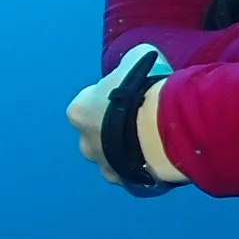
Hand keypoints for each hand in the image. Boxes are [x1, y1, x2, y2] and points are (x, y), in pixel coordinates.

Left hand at [68, 43, 181, 184]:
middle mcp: (83, 141)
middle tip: (140, 119)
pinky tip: (155, 156)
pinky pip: (129, 172)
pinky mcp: (121, 180)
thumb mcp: (136, 61)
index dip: (108, 98)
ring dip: (126, 148)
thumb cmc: (141, 92)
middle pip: (97, 131)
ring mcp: (101, 163)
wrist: (159, 130)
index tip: (127, 95)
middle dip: (114, 126)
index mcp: (78, 112)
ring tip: (150, 139)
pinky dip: (139, 165)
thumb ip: (131, 61)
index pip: (89, 103)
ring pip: (112, 155)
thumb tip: (136, 59)